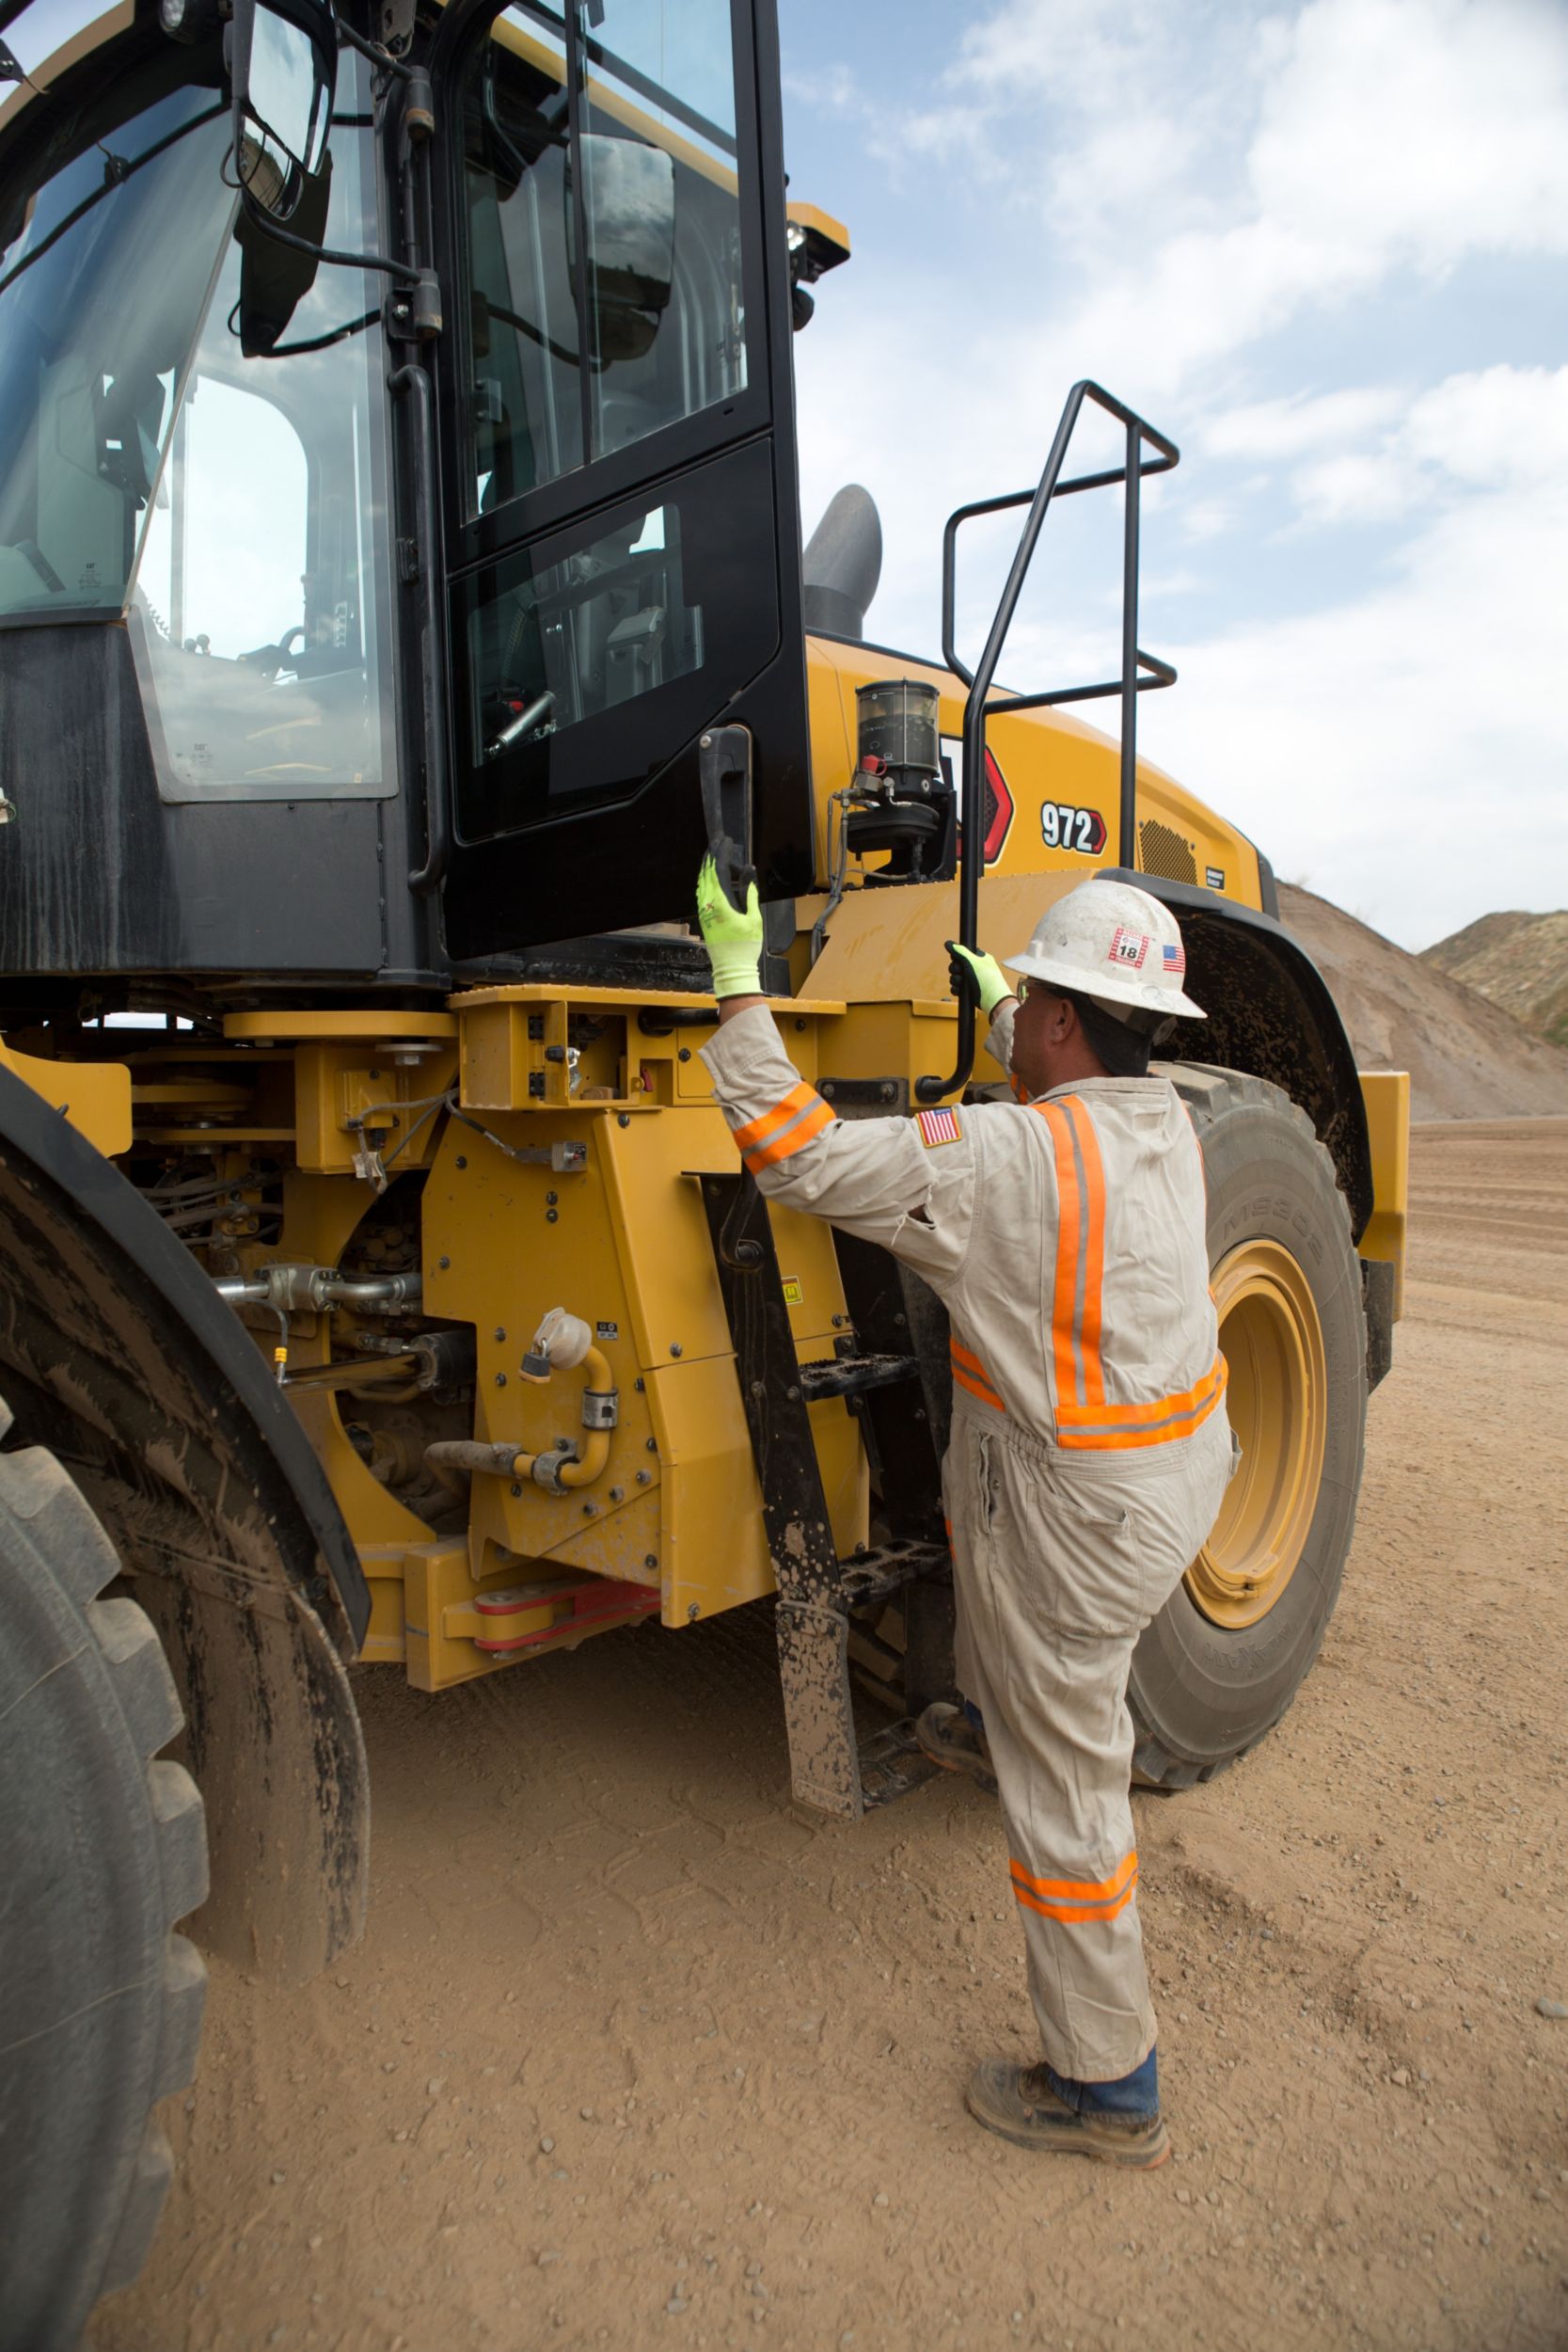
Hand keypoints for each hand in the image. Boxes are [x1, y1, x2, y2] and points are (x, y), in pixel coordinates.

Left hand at [696, 853, 764, 998]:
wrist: (731, 968)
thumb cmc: (744, 947)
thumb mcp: (753, 919)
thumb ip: (749, 893)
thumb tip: (748, 872)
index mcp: (719, 902)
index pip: (717, 870)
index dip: (721, 853)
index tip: (726, 841)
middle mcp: (707, 904)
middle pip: (706, 873)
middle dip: (711, 856)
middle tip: (718, 843)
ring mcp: (703, 911)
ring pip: (701, 882)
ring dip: (707, 867)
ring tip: (714, 856)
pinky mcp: (703, 917)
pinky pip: (701, 892)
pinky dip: (705, 880)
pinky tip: (710, 878)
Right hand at [946, 940, 1012, 1015]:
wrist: (992, 999)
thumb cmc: (987, 979)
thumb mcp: (972, 961)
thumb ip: (960, 951)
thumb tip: (948, 943)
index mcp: (981, 958)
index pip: (964, 953)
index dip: (958, 957)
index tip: (956, 959)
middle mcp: (977, 968)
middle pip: (958, 966)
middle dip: (955, 970)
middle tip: (959, 972)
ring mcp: (973, 980)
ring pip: (957, 977)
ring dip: (955, 980)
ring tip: (961, 983)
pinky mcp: (970, 991)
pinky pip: (958, 987)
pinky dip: (956, 989)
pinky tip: (959, 990)